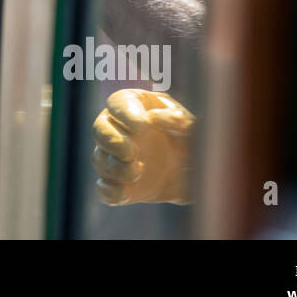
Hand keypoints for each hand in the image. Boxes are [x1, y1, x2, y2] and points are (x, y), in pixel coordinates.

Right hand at [92, 88, 193, 205]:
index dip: (124, 113)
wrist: (197, 173)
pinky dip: (109, 192)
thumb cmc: (191, 140)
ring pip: (100, 159)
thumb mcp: (191, 126)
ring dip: (115, 167)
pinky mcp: (118, 184)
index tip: (142, 126)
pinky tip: (125, 193)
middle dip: (111, 141)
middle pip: (99, 129)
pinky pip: (103, 189)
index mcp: (135, 106)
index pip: (118, 103)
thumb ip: (176, 118)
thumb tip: (154, 118)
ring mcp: (116, 158)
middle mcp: (119, 129)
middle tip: (132, 152)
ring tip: (138, 172)